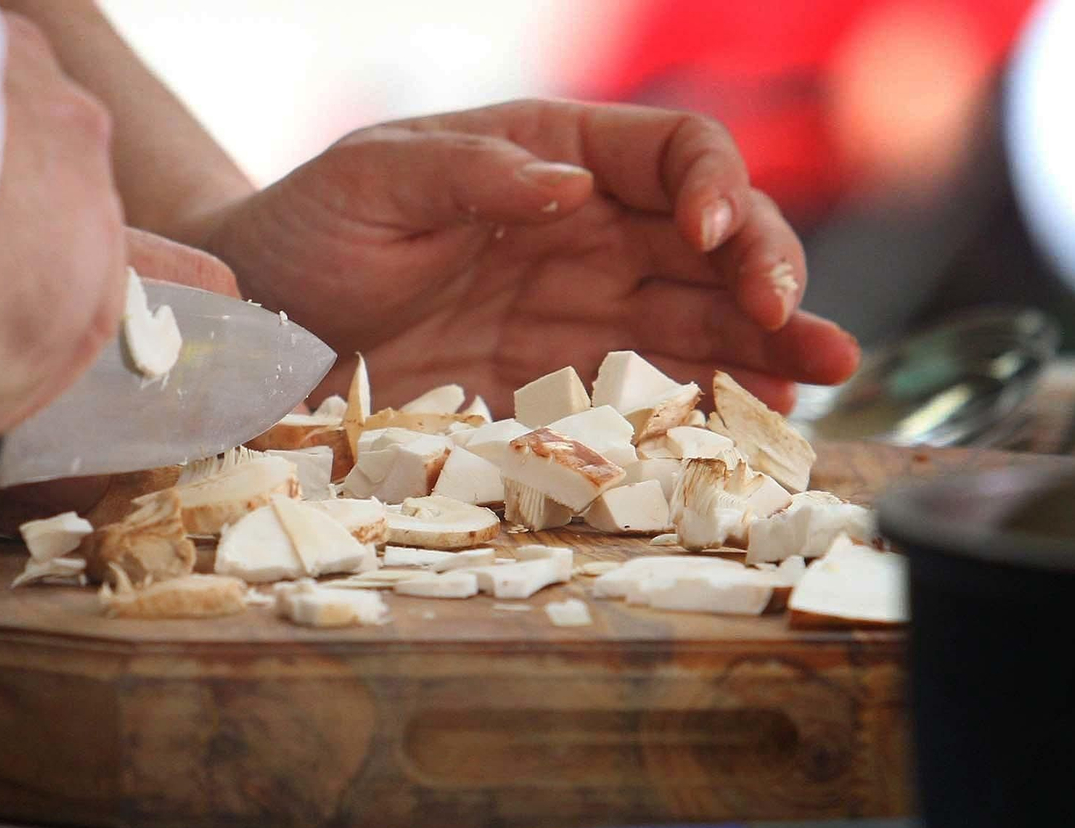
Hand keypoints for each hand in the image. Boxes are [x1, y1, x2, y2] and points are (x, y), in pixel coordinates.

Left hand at [192, 100, 860, 413]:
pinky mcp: (552, 384)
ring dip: (761, 349)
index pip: (670, 154)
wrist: (259, 323)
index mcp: (552, 154)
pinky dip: (695, 407)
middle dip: (766, 278)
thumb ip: (474, 173)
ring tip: (815, 384)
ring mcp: (575, 310)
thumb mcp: (375, 179)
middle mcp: (583, 229)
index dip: (713, 186)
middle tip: (800, 329)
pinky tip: (743, 425)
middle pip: (708, 243)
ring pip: (693, 320)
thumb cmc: (308, 230)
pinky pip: (639, 391)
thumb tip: (574, 184)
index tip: (715, 233)